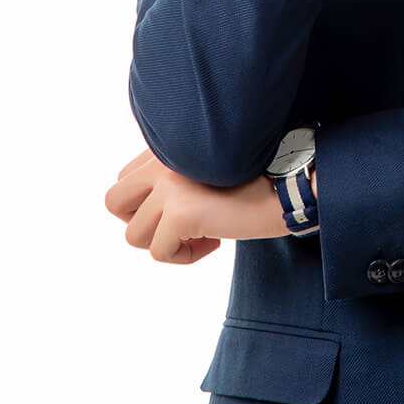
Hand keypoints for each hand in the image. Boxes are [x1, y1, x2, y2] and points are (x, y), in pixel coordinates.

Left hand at [104, 147, 287, 263]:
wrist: (289, 187)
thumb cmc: (256, 181)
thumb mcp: (206, 171)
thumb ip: (176, 177)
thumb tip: (151, 211)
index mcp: (168, 146)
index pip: (127, 180)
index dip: (149, 205)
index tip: (186, 210)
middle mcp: (163, 160)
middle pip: (115, 201)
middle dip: (142, 222)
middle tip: (178, 227)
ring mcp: (169, 185)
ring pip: (134, 234)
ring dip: (167, 244)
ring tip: (204, 234)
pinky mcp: (181, 212)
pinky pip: (160, 252)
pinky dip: (185, 257)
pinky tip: (215, 241)